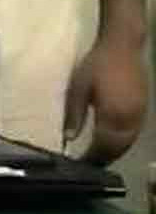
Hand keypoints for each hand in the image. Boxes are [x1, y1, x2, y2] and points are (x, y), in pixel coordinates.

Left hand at [65, 35, 149, 164]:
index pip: (103, 146)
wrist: (122, 47)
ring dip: (114, 153)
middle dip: (103, 159)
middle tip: (87, 166)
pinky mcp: (143, 110)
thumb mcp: (78, 88)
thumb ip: (74, 114)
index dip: (92, 158)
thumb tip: (69, 138)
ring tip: (97, 158)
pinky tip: (112, 143)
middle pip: (118, 149)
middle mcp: (130, 119)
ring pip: (128, 144)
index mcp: (113, 115)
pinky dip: (122, 143)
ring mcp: (140, 115)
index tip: (79, 165)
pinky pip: (134, 134)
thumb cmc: (97, 65)